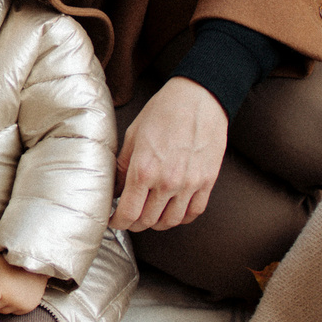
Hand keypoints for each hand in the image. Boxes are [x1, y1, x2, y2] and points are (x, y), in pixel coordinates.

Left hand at [0, 254, 47, 315]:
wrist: (37, 264)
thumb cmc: (13, 262)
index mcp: (1, 288)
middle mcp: (11, 299)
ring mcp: (21, 305)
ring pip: (3, 310)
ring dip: (2, 303)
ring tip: (9, 289)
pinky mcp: (28, 308)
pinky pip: (14, 311)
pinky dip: (12, 305)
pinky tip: (16, 293)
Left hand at [113, 78, 227, 232]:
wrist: (199, 98)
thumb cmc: (163, 111)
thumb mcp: (133, 135)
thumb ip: (122, 165)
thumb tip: (114, 188)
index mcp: (144, 170)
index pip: (128, 213)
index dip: (118, 222)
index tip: (114, 220)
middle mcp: (167, 181)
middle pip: (148, 221)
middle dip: (134, 223)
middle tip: (129, 217)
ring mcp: (190, 183)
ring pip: (172, 221)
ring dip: (157, 222)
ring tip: (150, 215)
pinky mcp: (207, 181)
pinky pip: (194, 212)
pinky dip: (182, 217)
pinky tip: (173, 210)